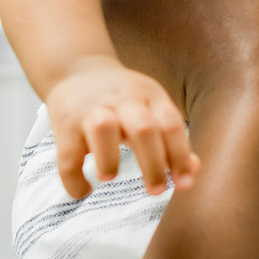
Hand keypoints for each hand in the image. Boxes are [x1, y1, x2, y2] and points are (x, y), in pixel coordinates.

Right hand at [46, 56, 198, 198]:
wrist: (76, 68)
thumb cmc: (122, 99)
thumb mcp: (151, 107)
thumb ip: (171, 139)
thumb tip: (193, 171)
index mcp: (149, 95)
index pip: (171, 123)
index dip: (180, 155)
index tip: (184, 184)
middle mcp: (123, 99)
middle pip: (143, 128)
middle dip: (152, 163)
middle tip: (156, 190)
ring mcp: (92, 108)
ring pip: (103, 129)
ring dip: (109, 159)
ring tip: (110, 178)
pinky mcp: (65, 123)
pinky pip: (67, 155)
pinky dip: (74, 179)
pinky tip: (84, 189)